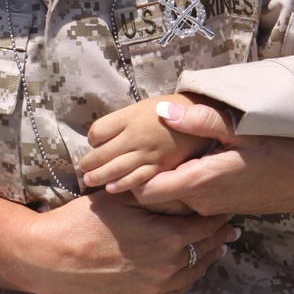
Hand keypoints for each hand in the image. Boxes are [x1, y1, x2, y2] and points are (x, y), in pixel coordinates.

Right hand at [20, 189, 239, 293]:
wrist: (55, 257)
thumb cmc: (87, 220)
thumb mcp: (126, 197)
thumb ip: (161, 192)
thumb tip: (189, 183)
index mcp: (169, 238)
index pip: (209, 225)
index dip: (219, 214)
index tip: (224, 205)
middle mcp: (169, 268)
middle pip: (208, 249)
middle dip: (218, 235)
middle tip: (228, 225)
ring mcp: (158, 288)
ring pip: (197, 272)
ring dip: (207, 256)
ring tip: (217, 244)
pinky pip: (178, 289)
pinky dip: (189, 276)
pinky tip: (191, 266)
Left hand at [80, 94, 208, 193]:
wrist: (209, 123)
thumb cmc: (181, 111)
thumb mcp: (150, 104)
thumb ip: (130, 117)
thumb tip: (117, 127)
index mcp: (132, 116)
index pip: (98, 131)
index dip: (93, 138)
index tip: (95, 141)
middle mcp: (138, 135)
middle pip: (103, 152)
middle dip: (90, 162)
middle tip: (83, 167)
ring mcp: (149, 153)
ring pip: (116, 168)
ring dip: (99, 176)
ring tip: (89, 180)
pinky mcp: (161, 168)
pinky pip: (136, 179)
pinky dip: (121, 184)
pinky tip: (111, 188)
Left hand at [132, 100, 293, 217]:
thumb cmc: (278, 154)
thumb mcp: (241, 130)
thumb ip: (200, 120)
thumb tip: (163, 111)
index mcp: (200, 182)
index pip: (145, 192)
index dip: (132, 176)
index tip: (133, 153)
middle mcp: (200, 202)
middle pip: (153, 196)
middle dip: (144, 175)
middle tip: (144, 146)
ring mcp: (208, 208)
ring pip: (170, 198)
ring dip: (165, 176)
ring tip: (168, 149)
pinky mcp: (217, 207)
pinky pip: (188, 198)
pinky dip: (182, 181)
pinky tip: (193, 159)